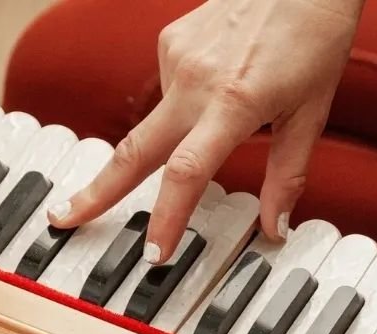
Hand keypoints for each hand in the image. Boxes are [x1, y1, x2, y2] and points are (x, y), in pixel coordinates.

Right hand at [48, 0, 364, 262]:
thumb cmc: (312, 37)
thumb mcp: (310, 116)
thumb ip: (287, 177)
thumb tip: (275, 228)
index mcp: (232, 105)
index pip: (187, 174)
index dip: (167, 219)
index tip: (153, 253)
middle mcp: (195, 82)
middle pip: (134, 152)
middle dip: (96, 192)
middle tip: (63, 220)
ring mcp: (177, 59)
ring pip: (159, 124)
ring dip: (175, 140)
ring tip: (236, 105)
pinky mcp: (170, 42)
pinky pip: (171, 93)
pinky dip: (188, 106)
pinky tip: (221, 86)